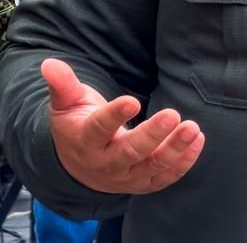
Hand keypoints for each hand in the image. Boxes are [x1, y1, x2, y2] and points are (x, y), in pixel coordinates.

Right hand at [43, 58, 203, 194]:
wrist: (78, 166)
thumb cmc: (75, 125)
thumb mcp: (64, 103)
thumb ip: (61, 83)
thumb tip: (50, 63)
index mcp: (84, 140)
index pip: (99, 129)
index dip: (115, 116)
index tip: (132, 100)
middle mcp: (105, 162)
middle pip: (131, 152)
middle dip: (153, 134)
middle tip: (173, 114)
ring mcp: (126, 177)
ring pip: (152, 166)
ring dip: (175, 148)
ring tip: (192, 128)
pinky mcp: (143, 183)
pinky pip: (166, 176)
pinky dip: (184, 161)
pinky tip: (197, 140)